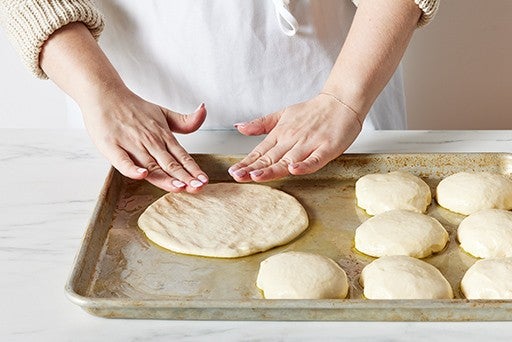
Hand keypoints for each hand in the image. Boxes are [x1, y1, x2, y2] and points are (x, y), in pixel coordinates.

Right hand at [81, 86, 207, 192]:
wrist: (104, 94)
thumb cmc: (133, 108)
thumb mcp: (163, 113)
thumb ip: (185, 121)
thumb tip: (204, 109)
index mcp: (163, 136)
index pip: (182, 156)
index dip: (193, 170)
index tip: (204, 181)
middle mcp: (150, 142)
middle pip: (170, 164)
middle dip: (185, 177)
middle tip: (197, 188)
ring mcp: (131, 145)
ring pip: (151, 165)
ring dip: (165, 178)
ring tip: (179, 187)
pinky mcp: (111, 146)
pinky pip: (122, 161)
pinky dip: (132, 169)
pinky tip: (142, 175)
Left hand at [228, 93, 362, 181]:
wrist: (341, 101)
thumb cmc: (313, 111)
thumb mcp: (282, 114)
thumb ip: (261, 124)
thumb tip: (239, 127)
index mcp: (280, 134)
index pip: (260, 152)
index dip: (247, 163)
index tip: (234, 172)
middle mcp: (292, 140)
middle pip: (270, 158)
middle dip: (253, 169)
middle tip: (238, 177)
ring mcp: (309, 144)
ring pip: (288, 160)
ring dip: (273, 169)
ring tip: (257, 176)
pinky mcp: (326, 148)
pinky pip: (314, 160)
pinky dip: (305, 165)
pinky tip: (294, 170)